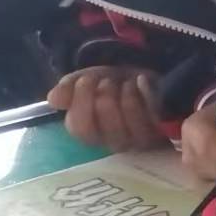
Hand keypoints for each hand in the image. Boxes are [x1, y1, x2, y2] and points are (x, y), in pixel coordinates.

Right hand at [47, 67, 164, 151]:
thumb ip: (68, 89)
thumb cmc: (112, 83)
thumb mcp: (86, 80)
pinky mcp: (162, 132)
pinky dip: (145, 92)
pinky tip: (141, 81)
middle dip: (106, 96)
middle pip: (107, 126)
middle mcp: (115, 142)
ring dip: (126, 94)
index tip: (86, 80)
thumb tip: (53, 100)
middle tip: (109, 81)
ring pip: (130, 123)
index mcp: (91, 132)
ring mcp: (140, 140)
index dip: (82, 102)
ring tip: (126, 82)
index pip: (80, 128)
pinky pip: (152, 115)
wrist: (144, 73)